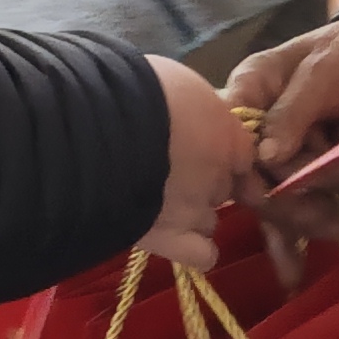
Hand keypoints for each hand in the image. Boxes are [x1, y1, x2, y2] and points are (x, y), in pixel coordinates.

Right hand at [139, 56, 239, 269]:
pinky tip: (176, 238)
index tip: (202, 150)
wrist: (95, 132)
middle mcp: (219, 174)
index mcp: (225, 133)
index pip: (242, 154)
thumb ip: (189, 109)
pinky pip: (201, 255)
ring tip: (158, 202)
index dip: (223, 155)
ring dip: (192, 213)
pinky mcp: (170, 238)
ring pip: (210, 220)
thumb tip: (182, 112)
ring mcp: (196, 209)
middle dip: (202, 182)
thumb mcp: (171, 83)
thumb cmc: (130, 93)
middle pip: (222, 187)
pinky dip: (195, 250)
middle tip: (167, 170)